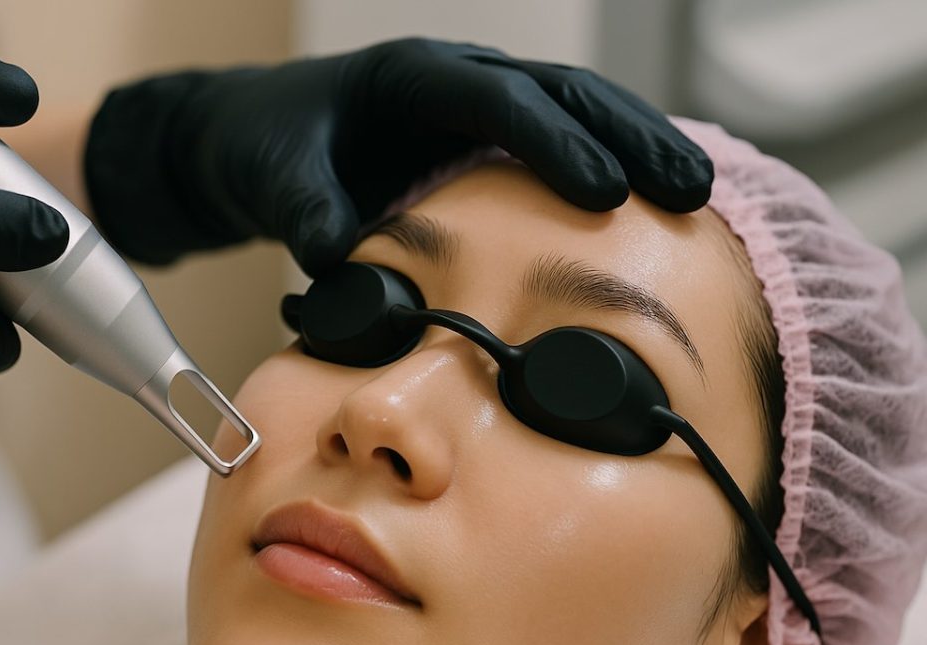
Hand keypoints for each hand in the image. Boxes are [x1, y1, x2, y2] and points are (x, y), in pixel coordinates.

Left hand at [84, 38, 711, 274]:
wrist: (256, 140)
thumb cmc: (267, 148)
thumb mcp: (276, 176)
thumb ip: (308, 211)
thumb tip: (341, 261)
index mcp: (410, 77)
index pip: (496, 100)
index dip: (553, 142)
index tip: (603, 191)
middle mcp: (454, 81)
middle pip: (558, 93)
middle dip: (626, 134)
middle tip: (687, 186)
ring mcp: (473, 109)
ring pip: (572, 113)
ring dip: (633, 146)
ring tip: (694, 194)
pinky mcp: (480, 145)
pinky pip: (554, 148)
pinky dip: (603, 169)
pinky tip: (646, 210)